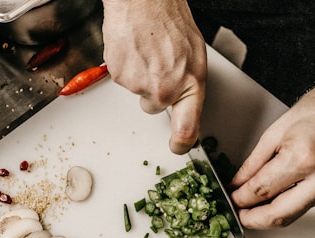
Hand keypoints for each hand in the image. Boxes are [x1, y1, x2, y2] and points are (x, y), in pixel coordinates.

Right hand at [102, 0, 206, 153]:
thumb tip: (184, 107)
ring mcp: (139, 85)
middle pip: (154, 108)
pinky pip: (124, 80)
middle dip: (155, 92)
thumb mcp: (195, 57)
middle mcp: (164, 90)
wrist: (144, 1)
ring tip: (148, 52)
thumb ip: (189, 86)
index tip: (177, 146)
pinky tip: (135, 51)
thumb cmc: (171, 22)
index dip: (181, 144)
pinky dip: (128, 68)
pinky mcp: (119, 76)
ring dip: (141, 77)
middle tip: (158, 67)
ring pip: (138, 92)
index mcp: (189, 85)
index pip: (187, 130)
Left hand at [230, 78, 314, 228]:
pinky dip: (292, 203)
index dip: (240, 199)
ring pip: (296, 214)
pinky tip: (282, 195)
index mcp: (302, 157)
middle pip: (280, 215)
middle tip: (240, 215)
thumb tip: (239, 183)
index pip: (261, 191)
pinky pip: (311, 204)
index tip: (232, 200)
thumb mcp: (276, 131)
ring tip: (256, 206)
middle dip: (254, 220)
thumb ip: (253, 162)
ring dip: (272, 213)